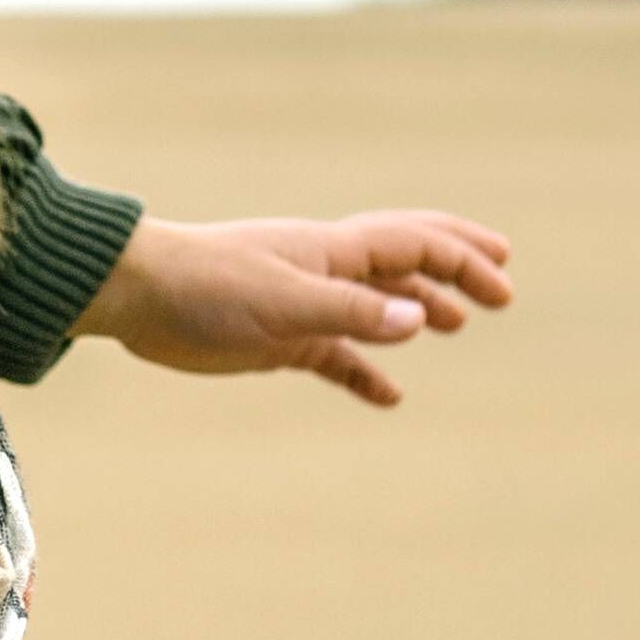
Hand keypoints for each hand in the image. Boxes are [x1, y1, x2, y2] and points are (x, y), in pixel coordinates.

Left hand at [78, 209, 518, 405]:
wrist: (136, 295)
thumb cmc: (205, 287)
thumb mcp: (285, 304)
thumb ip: (354, 311)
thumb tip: (422, 314)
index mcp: (333, 251)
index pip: (415, 244)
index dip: (463, 260)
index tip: (502, 286)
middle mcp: (325, 270)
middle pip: (404, 261)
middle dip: (454, 269)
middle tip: (501, 287)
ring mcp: (302, 303)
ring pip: (374, 303)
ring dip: (416, 309)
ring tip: (453, 324)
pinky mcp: (277, 337)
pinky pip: (335, 353)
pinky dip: (365, 370)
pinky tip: (388, 395)